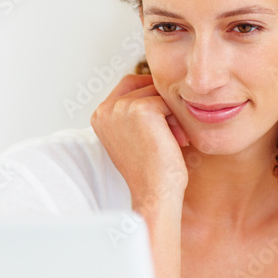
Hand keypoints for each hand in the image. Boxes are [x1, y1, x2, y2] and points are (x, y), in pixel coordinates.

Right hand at [90, 74, 189, 208]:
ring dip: (172, 114)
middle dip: (162, 106)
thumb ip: (133, 112)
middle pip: (144, 86)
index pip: (129, 84)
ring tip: (173, 139)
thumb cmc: (150, 170)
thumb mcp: (133, 136)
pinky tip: (176, 141)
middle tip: (171, 134)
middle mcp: (105, 109)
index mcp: (99, 115)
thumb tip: (154, 86)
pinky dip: (177, 120)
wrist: (155, 193)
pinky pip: (167, 102)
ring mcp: (120, 107)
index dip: (151, 96)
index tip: (164, 122)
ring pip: (157, 93)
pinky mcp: (140, 109)